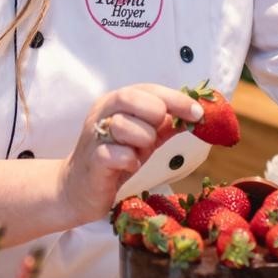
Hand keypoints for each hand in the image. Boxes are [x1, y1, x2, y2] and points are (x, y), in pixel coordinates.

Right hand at [58, 83, 203, 224]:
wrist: (79, 189)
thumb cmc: (115, 158)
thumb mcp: (144, 138)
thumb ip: (166, 124)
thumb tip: (197, 115)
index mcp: (117, 103)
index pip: (147, 89)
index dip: (175, 98)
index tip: (198, 112)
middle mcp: (102, 113)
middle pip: (129, 98)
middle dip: (154, 113)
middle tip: (160, 132)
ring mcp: (94, 136)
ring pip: (122, 125)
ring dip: (142, 138)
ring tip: (141, 152)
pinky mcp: (92, 161)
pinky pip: (113, 154)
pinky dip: (128, 159)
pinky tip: (130, 165)